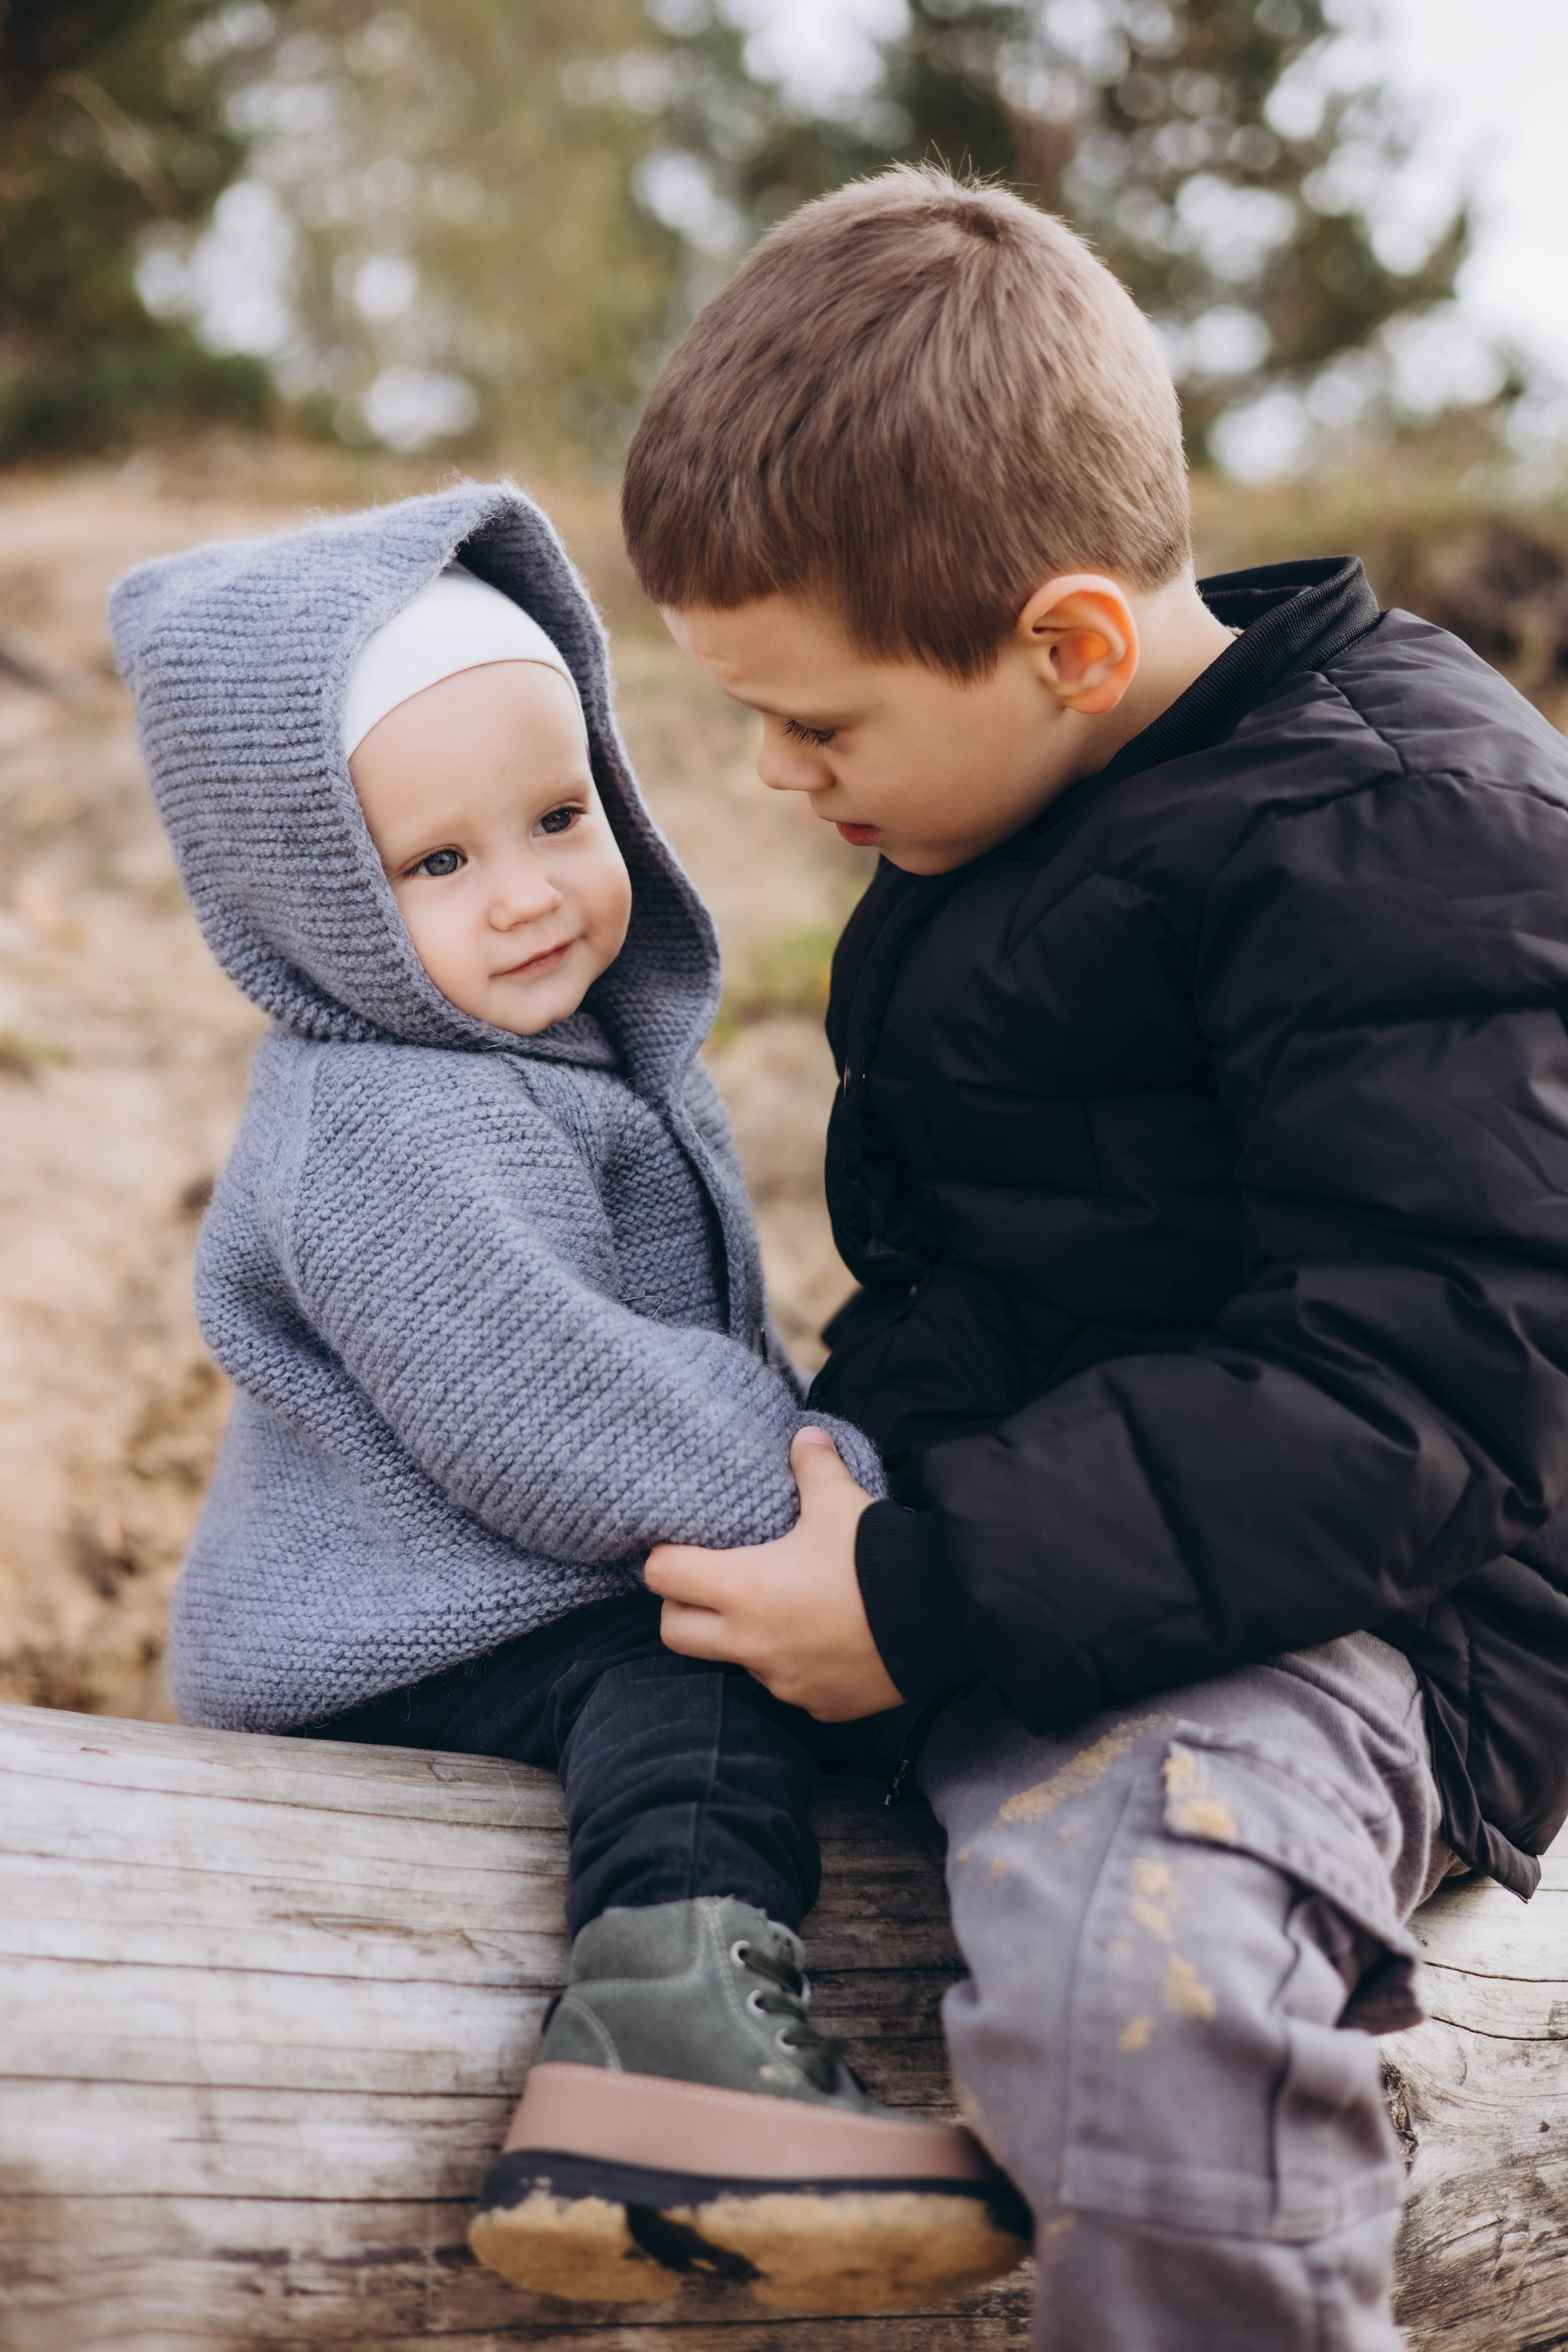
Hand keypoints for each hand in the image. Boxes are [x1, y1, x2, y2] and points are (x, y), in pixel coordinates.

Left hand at [646, 1428, 904, 1721]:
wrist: (944, 1617)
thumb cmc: (880, 1558)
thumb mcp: (841, 1500)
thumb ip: (812, 1466)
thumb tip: (803, 1436)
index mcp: (743, 1589)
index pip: (662, 1577)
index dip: (666, 1557)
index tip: (683, 1546)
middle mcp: (752, 1644)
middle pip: (675, 1632)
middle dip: (684, 1606)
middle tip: (712, 1580)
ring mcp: (783, 1682)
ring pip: (734, 1661)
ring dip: (742, 1636)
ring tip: (779, 1605)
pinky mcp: (818, 1707)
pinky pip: (786, 1686)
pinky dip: (792, 1663)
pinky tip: (822, 1637)